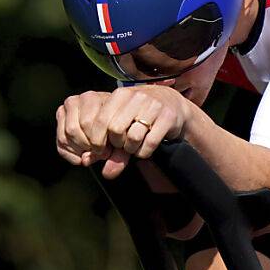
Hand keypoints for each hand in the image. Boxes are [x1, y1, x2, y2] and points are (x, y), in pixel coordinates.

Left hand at [56, 86, 189, 178]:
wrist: (172, 105)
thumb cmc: (140, 117)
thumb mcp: (122, 126)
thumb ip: (110, 148)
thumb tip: (106, 173)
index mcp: (120, 95)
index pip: (100, 120)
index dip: (97, 140)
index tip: (100, 150)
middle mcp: (136, 97)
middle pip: (115, 130)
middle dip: (116, 144)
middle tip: (121, 146)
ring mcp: (153, 106)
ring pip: (133, 137)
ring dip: (131, 149)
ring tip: (133, 146)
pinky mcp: (167, 117)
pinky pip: (150, 143)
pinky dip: (144, 151)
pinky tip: (145, 148)